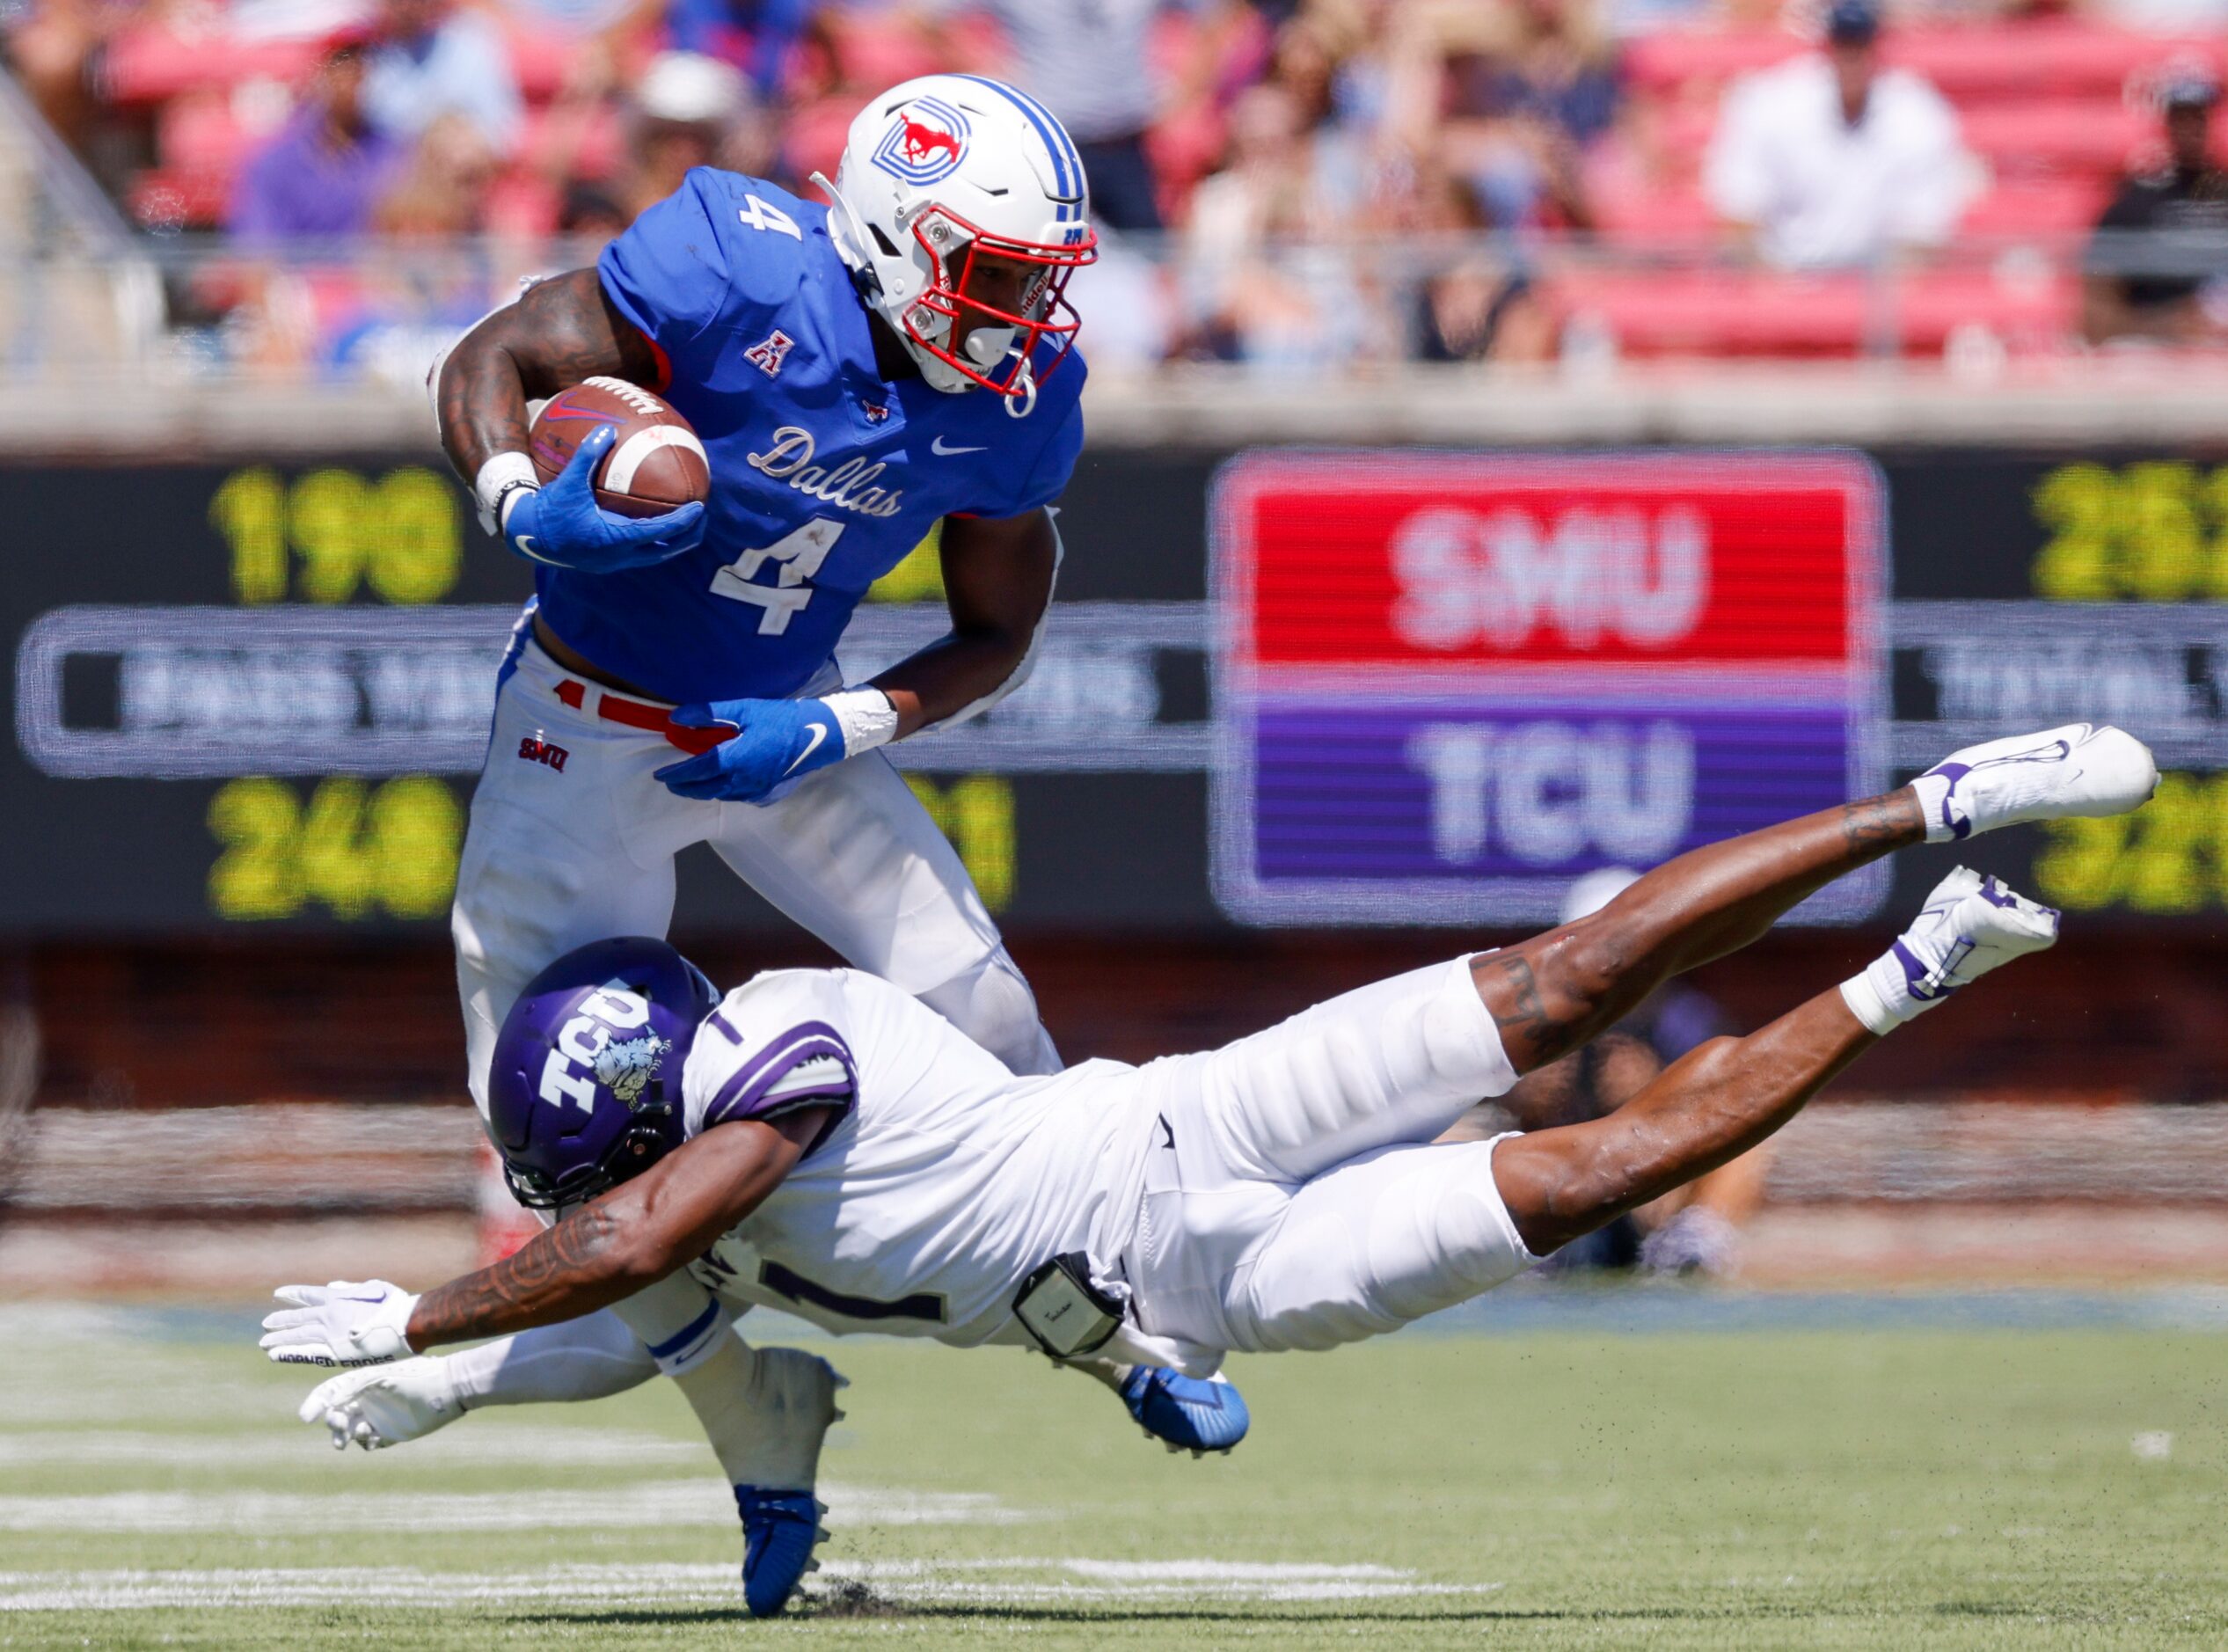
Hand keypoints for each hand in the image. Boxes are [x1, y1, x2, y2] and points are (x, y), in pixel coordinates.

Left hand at [260, 1280, 419, 1367]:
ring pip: (298, 1335)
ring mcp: (330, 1335)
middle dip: (280, 1320)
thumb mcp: (373, 1287)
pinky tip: (275, 1354)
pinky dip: (289, 1353)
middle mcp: (329, 1315)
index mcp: (339, 1298)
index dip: (293, 1293)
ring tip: (264, 1342)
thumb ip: (349, 1288)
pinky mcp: (335, 1353)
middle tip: (266, 1324)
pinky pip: (307, 1353)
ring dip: (279, 1338)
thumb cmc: (394, 1304)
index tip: (278, 1293)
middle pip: (298, 1317)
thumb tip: (331, 1287)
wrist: (405, 1324)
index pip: (309, 1294)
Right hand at [297, 1361, 462, 1449]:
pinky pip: (369, 1444)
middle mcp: (367, 1401)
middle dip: (333, 1422)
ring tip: (363, 1432)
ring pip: (350, 1433)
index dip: (316, 1403)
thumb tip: (331, 1403)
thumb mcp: (378, 1378)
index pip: (330, 1393)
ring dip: (348, 1435)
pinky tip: (375, 1438)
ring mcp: (378, 1418)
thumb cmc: (413, 1376)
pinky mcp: (390, 1433)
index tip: (307, 1416)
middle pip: (337, 1415)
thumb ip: (352, 1388)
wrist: (445, 1388)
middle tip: (340, 1425)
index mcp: (362, 1383)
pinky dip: (366, 1444)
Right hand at [504, 423, 705, 572]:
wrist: (527, 537)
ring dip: (673, 543)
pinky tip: (658, 527)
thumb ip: (588, 455)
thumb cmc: (549, 509)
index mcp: (614, 539)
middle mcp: (618, 557)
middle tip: (702, 517)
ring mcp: (614, 563)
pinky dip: (654, 542)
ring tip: (688, 525)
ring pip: (654, 557)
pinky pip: (640, 554)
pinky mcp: (607, 563)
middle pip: (665, 551)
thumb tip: (606, 429)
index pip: (659, 532)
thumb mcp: (569, 481)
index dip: (682, 521)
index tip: (699, 507)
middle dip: (687, 536)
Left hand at [655, 697, 844, 804]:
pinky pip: (737, 797)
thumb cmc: (781, 718)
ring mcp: (755, 790)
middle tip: (671, 782)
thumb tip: (675, 719)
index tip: (660, 774)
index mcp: (732, 760)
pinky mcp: (767, 793)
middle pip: (704, 790)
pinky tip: (723, 784)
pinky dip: (723, 792)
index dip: (675, 774)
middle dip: (685, 787)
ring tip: (694, 782)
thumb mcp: (743, 709)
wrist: (821, 736)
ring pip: (720, 795)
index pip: (694, 771)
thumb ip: (707, 713)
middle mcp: (741, 781)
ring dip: (703, 791)